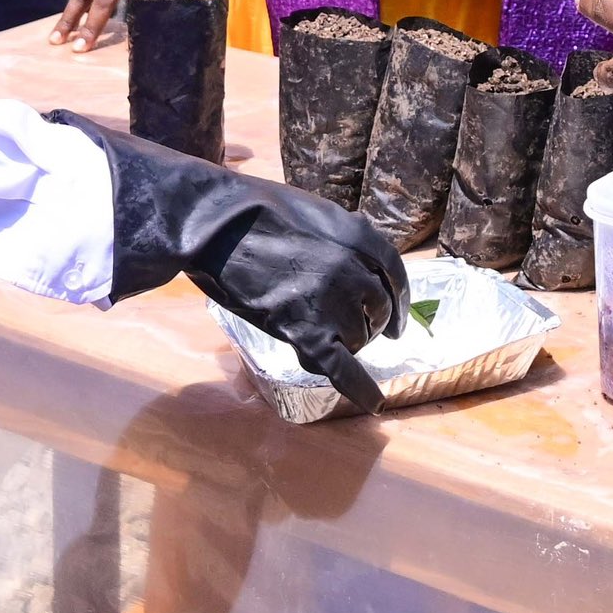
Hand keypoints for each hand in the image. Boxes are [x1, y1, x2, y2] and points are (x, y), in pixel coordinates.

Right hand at [54, 0, 177, 50]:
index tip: (134, 50)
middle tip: (78, 50)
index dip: (140, 26)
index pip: (147, 3)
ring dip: (70, 18)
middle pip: (105, 2)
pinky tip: (68, 16)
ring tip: (57, 39)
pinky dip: (76, 0)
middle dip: (91, 28)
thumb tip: (149, 9)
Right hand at [63, 116, 407, 414]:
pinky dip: (359, 388)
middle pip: (378, 311)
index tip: (397, 320)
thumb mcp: (313, 211)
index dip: (398, 301)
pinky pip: (340, 365)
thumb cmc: (254, 209)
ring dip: (347, 345)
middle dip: (369, 325)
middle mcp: (352, 268)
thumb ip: (341, 239)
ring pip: (358, 339)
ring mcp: (329, 299)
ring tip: (321, 342)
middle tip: (353, 332)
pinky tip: (373, 403)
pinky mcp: (301, 327)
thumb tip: (356, 264)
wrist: (214, 223)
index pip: (394, 275)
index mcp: (357, 235)